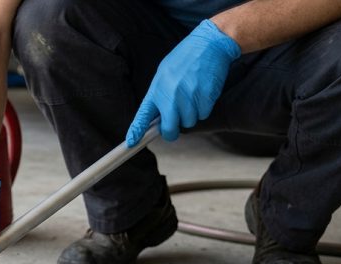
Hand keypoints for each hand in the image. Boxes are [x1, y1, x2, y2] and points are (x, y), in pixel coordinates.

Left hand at [126, 19, 240, 145]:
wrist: (210, 43)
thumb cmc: (186, 58)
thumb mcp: (165, 73)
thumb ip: (161, 95)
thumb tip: (159, 117)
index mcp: (157, 87)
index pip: (144, 114)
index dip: (137, 130)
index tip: (131, 142)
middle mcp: (171, 94)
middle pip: (170, 128)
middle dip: (172, 130)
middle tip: (175, 126)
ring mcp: (188, 96)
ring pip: (189, 122)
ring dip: (192, 115)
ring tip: (193, 95)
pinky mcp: (205, 97)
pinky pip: (203, 114)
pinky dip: (204, 108)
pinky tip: (203, 92)